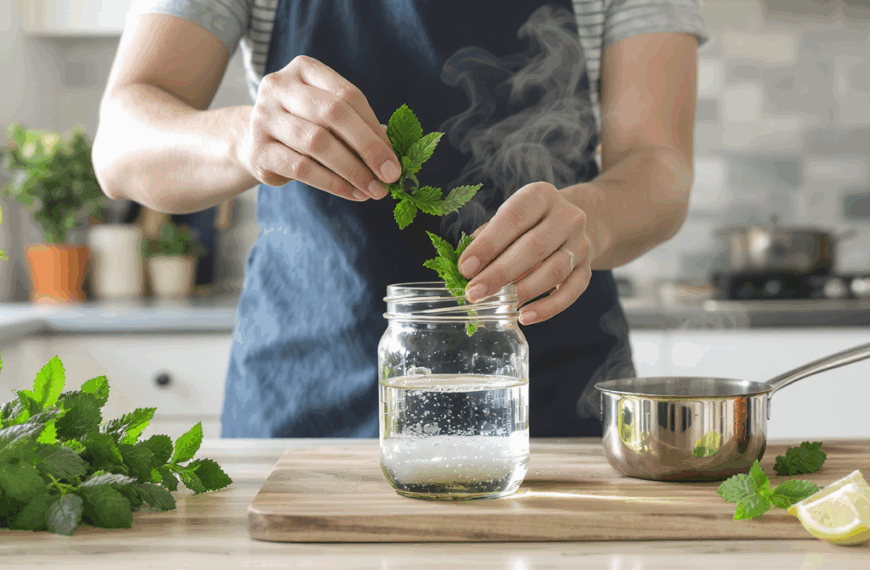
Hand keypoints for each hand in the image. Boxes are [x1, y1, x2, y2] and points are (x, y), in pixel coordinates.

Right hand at [240, 56, 400, 200]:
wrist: (252, 142)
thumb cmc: (302, 126)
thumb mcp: (327, 117)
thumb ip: (356, 126)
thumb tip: (390, 155)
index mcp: (304, 69)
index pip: (348, 95)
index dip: (374, 127)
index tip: (393, 156)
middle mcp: (279, 87)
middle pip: (333, 113)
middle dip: (368, 147)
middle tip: (390, 175)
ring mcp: (264, 117)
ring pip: (318, 143)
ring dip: (353, 170)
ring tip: (374, 190)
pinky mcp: (259, 151)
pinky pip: (302, 168)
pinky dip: (333, 183)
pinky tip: (352, 193)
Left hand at [456, 182, 593, 324]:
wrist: (571, 224)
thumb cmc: (528, 223)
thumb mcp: (509, 218)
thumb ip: (488, 238)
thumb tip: (466, 268)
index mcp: (541, 196)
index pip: (513, 219)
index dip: (488, 245)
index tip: (465, 268)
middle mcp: (567, 216)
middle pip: (534, 247)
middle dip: (500, 273)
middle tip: (475, 292)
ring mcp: (581, 243)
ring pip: (554, 270)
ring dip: (523, 291)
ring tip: (498, 305)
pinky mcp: (587, 267)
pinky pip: (571, 291)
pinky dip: (548, 308)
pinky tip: (526, 316)